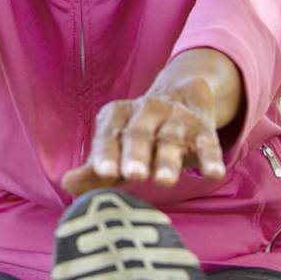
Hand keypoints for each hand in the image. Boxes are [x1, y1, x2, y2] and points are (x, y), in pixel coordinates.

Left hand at [61, 73, 226, 196]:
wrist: (183, 95)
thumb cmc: (138, 136)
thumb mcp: (115, 148)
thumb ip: (94, 169)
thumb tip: (67, 184)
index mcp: (117, 116)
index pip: (109, 135)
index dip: (106, 153)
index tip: (103, 172)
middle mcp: (145, 112)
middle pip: (139, 134)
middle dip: (135, 154)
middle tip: (133, 175)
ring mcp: (175, 118)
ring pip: (171, 139)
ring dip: (168, 160)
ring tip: (164, 181)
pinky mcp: (202, 128)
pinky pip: (207, 143)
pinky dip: (210, 158)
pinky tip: (213, 174)